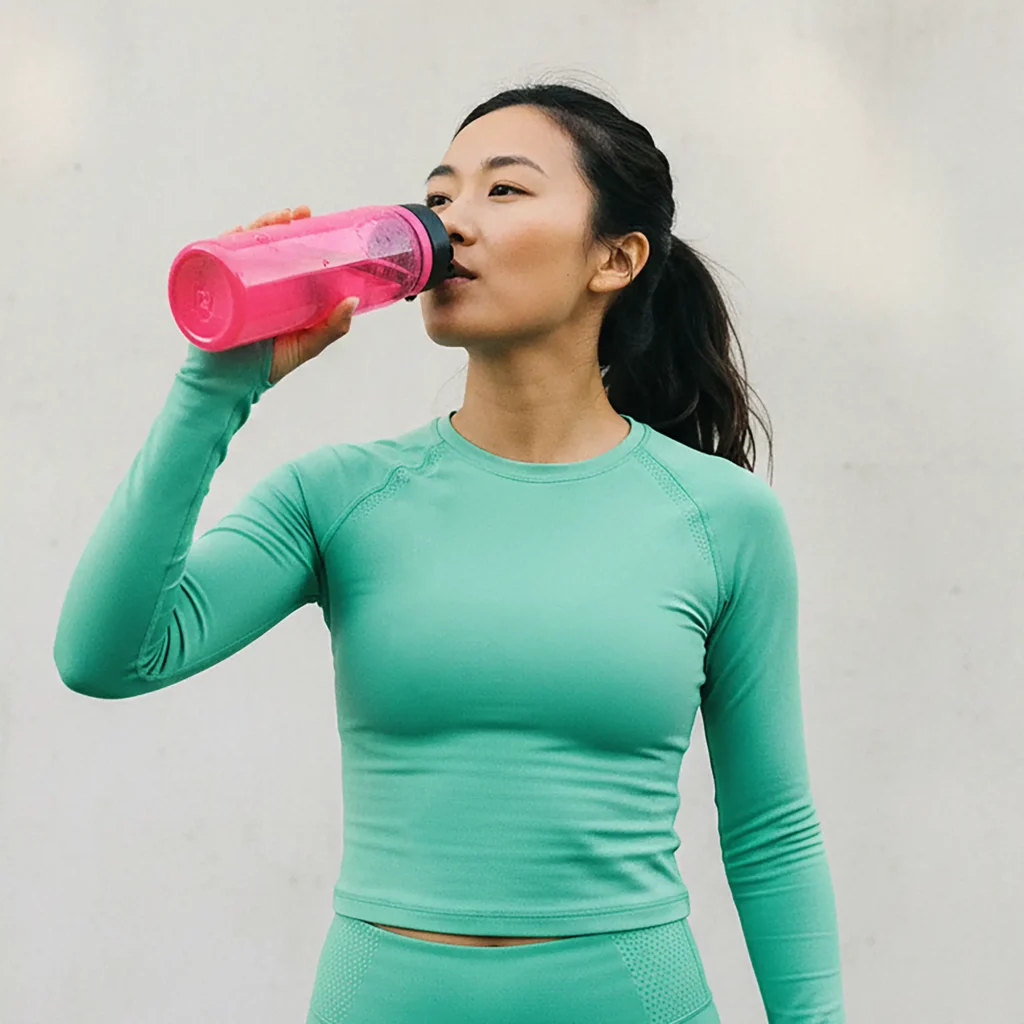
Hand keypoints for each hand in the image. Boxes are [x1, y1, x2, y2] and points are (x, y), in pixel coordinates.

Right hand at [219, 206, 358, 385]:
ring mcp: (225, 287)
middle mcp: (245, 282)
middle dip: (271, 222)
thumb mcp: (306, 344)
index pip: (276, 249)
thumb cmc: (268, 366)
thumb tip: (352, 300)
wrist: (231, 390)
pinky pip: (206, 268)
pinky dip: (214, 249)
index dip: (289, 229)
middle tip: (291, 215)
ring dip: (248, 229)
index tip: (306, 214)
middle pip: (254, 243)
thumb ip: (331, 327)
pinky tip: (229, 236)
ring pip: (232, 249)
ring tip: (269, 223)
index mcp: (268, 288)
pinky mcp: (206, 298)